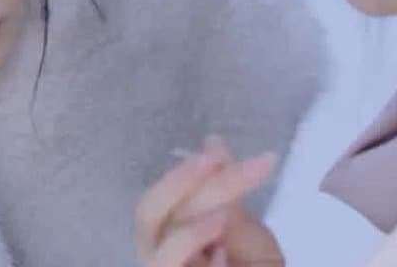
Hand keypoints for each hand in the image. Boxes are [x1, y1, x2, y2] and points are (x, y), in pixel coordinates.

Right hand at [136, 136, 285, 266]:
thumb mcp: (248, 236)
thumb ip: (229, 197)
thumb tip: (212, 142)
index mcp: (172, 235)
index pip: (165, 198)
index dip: (187, 172)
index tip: (218, 147)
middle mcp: (161, 258)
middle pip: (148, 218)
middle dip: (177, 186)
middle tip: (212, 162)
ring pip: (157, 258)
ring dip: (187, 234)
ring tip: (222, 218)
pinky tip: (224, 258)